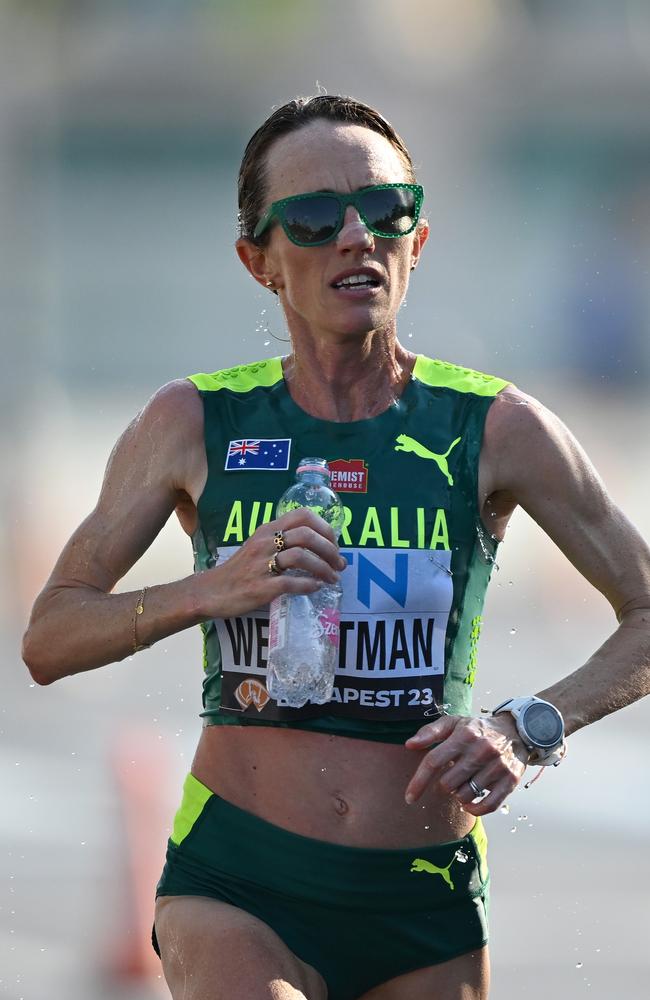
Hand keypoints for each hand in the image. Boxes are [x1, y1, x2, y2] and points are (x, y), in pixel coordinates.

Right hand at [197, 507, 346, 619]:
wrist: (212, 591)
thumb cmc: (240, 569)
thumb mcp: (259, 545)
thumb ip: (283, 540)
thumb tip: (318, 545)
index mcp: (268, 529)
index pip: (303, 515)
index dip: (325, 528)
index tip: (334, 544)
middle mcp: (265, 542)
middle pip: (307, 535)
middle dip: (330, 550)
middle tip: (339, 564)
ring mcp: (262, 564)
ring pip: (301, 557)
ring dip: (324, 568)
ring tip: (332, 578)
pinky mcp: (260, 587)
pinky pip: (291, 582)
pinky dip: (309, 585)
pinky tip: (315, 587)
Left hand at [403, 714, 528, 815]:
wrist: (516, 730)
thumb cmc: (477, 729)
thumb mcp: (454, 723)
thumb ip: (430, 732)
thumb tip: (409, 745)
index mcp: (464, 735)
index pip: (434, 761)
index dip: (418, 781)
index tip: (409, 798)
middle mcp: (481, 750)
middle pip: (448, 783)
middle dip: (444, 784)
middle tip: (452, 775)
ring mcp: (497, 766)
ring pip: (465, 795)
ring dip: (459, 794)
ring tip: (465, 782)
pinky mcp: (510, 780)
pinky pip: (488, 806)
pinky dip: (475, 809)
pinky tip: (470, 803)